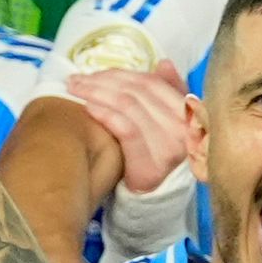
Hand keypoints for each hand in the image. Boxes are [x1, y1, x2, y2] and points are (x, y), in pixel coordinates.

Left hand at [63, 63, 195, 197]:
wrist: (154, 198)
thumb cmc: (155, 153)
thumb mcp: (165, 121)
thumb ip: (167, 91)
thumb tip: (164, 63)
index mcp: (186, 113)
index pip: (150, 83)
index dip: (120, 74)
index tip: (93, 72)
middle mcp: (182, 128)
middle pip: (137, 92)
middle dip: (102, 81)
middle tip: (75, 79)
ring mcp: (169, 147)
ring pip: (129, 106)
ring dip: (98, 93)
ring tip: (75, 91)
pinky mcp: (152, 165)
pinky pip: (127, 130)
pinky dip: (106, 115)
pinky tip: (88, 108)